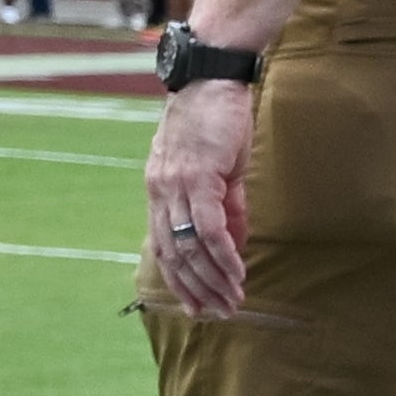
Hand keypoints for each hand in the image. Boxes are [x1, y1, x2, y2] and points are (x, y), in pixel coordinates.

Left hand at [146, 78, 253, 319]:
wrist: (211, 81)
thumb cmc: (215, 123)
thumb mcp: (217, 172)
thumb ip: (224, 210)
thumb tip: (233, 246)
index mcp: (159, 191)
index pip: (164, 245)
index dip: (179, 279)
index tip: (198, 306)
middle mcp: (160, 191)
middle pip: (172, 252)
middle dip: (195, 288)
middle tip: (218, 314)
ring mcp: (174, 185)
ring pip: (188, 245)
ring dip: (212, 278)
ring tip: (232, 301)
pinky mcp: (197, 177)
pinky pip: (208, 226)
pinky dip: (222, 254)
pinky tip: (236, 273)